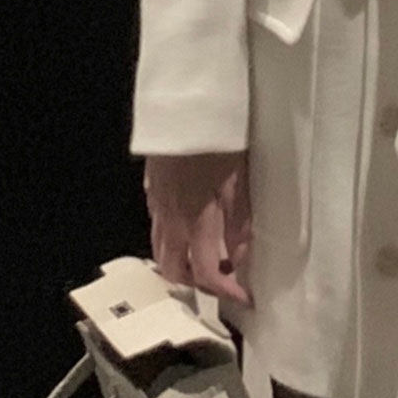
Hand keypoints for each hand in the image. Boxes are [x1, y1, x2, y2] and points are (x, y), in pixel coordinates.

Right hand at [144, 150, 252, 319]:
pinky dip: (174, 240)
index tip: (245, 297)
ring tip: (211, 255)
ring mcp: (157, 202)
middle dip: (198, 283)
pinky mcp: (152, 188)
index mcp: (195, 218)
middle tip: (225, 279)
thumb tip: (242, 257)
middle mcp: (170, 217)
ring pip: (161, 250)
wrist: (185, 100)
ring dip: (183, 263)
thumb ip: (239, 220)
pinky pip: (157, 227)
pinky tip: (193, 226)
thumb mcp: (240, 177)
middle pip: (173, 270)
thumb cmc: (218, 135)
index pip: (205, 273)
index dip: (225, 291)